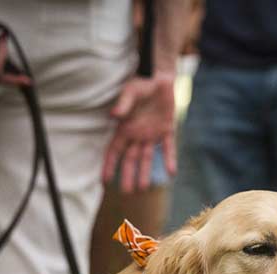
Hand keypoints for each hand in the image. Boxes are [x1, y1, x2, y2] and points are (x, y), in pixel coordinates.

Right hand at [102, 74, 176, 192]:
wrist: (159, 78)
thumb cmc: (140, 84)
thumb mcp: (130, 93)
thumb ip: (123, 104)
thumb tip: (114, 116)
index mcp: (124, 128)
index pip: (114, 151)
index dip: (109, 165)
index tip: (105, 181)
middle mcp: (137, 135)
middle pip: (130, 159)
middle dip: (128, 175)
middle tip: (127, 192)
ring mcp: (151, 134)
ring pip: (147, 158)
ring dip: (145, 173)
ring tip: (143, 189)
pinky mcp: (166, 130)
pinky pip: (168, 147)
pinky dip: (169, 159)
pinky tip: (171, 173)